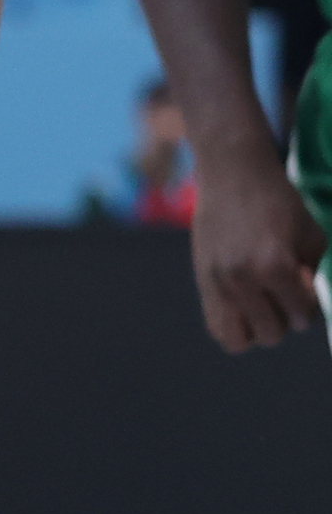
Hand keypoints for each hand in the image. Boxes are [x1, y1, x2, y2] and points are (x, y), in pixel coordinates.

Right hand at [191, 147, 324, 350]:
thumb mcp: (311, 236)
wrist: (232, 174)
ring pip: (237, 339)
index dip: (308, 307)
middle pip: (271, 333)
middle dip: (284, 319)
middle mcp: (242, 278)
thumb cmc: (279, 201)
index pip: (300, 317)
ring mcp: (217, 280)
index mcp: (274, 266)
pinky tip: (245, 304)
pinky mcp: (201, 278)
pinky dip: (234, 325)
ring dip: (255, 328)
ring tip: (262, 307)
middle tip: (283, 294)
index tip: (303, 288)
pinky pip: (215, 325)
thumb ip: (309, 275)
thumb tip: (300, 303)